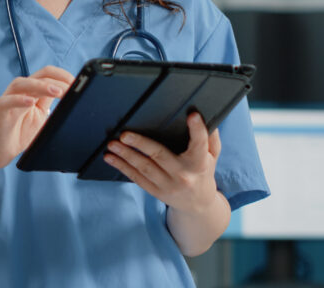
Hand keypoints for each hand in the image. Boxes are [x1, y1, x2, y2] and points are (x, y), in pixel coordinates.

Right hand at [0, 65, 73, 170]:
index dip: (63, 76)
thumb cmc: (19, 133)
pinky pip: (6, 101)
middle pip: (38, 75)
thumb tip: (71, 97)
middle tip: (72, 87)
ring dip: (41, 85)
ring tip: (56, 92)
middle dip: (57, 79)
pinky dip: (18, 100)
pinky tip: (30, 102)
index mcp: (31, 90)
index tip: (78, 84)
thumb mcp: (41, 116)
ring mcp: (8, 100)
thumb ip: (51, 104)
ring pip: (21, 83)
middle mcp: (19, 91)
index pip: (48, 74)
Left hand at [104, 112, 221, 214]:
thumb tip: (205, 115)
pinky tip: (110, 158)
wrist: (199, 206)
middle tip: (125, 135)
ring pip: (144, 168)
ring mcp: (168, 185)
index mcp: (200, 163)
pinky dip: (123, 167)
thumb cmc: (204, 173)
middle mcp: (183, 175)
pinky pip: (137, 178)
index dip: (197, 130)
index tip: (192, 115)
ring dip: (126, 155)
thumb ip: (210, 138)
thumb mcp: (212, 156)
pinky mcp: (156, 192)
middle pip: (160, 156)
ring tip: (113, 144)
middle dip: (141, 144)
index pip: (200, 144)